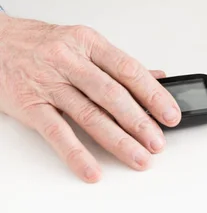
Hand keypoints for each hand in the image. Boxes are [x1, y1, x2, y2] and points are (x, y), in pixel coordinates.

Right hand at [0, 14, 181, 182]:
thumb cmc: (44, 44)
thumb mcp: (84, 43)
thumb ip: (118, 64)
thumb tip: (158, 78)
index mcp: (89, 42)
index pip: (129, 70)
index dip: (154, 94)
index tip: (170, 114)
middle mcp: (70, 60)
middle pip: (112, 94)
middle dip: (140, 121)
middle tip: (158, 142)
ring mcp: (49, 83)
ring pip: (89, 115)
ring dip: (118, 140)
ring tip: (138, 156)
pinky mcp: (29, 105)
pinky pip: (56, 132)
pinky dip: (76, 154)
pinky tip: (93, 169)